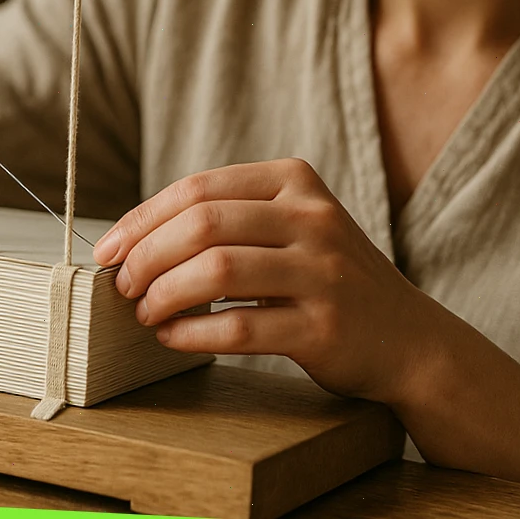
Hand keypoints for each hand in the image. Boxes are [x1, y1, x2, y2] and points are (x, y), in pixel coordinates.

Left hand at [92, 158, 447, 403]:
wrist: (409, 338)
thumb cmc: (329, 281)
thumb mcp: (292, 227)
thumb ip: (230, 221)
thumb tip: (135, 240)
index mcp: (295, 182)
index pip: (199, 188)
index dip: (142, 219)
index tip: (109, 250)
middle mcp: (313, 218)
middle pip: (203, 224)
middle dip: (147, 256)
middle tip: (124, 286)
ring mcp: (323, 272)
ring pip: (217, 271)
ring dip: (164, 294)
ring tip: (146, 312)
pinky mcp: (324, 327)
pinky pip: (240, 326)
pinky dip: (193, 333)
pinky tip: (173, 338)